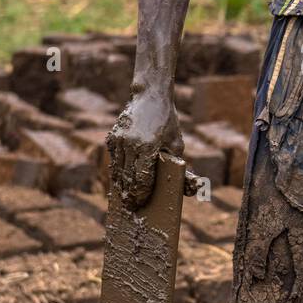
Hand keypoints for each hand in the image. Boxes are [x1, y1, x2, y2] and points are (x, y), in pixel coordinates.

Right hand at [107, 86, 182, 208]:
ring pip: (117, 170)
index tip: (140, 204)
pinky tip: (119, 181)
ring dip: (120, 185)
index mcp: (148, 146)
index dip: (140, 193)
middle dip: (129, 193)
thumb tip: (189, 190)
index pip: (142, 177)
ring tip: (124, 198)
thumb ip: (180, 167)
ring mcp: (119, 140)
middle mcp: (130, 143)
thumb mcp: (177, 144)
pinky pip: (114, 160)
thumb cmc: (167, 123)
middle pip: (127, 176)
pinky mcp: (112, 137)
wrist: (149, 97)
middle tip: (131, 206)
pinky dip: (116, 172)